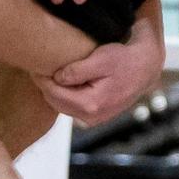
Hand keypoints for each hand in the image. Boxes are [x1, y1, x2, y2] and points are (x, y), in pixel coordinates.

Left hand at [34, 16, 164, 124]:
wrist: (145, 68)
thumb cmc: (124, 60)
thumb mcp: (101, 59)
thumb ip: (77, 71)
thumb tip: (56, 78)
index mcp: (90, 104)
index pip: (53, 94)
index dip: (41, 79)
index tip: (33, 65)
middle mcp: (90, 117)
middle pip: (55, 103)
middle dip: (44, 86)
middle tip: (36, 67)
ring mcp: (93, 119)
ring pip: (62, 106)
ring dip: (53, 91)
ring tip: (46, 72)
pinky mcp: (95, 115)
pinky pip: (71, 106)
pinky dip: (63, 95)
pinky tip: (61, 81)